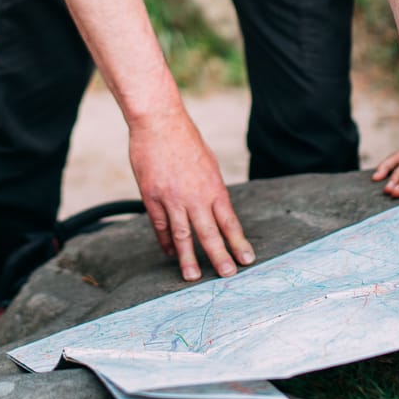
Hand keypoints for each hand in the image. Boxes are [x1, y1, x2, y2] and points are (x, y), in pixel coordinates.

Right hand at [128, 109, 254, 281]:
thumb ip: (212, 188)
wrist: (159, 122)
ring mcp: (172, 198)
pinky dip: (165, 241)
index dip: (238, 242)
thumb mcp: (208, 163)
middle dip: (219, 257)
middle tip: (226, 275)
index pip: (229, 222)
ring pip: (182, 235)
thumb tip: (216, 209)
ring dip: (187, 258)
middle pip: (209, 233)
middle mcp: (195, 196)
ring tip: (191, 276)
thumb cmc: (185, 139)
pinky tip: (169, 252)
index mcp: (214, 187)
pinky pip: (160, 225)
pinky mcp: (151, 196)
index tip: (247, 259)